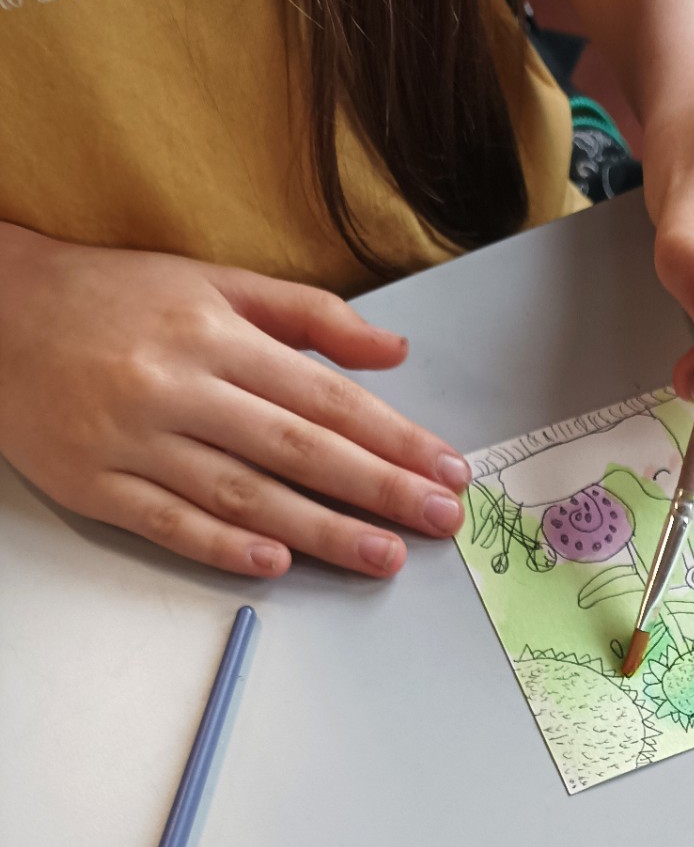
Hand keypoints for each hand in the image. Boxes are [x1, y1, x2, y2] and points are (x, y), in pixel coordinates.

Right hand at [0, 224, 468, 577]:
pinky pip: (166, 521)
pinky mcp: (93, 483)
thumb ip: (311, 316)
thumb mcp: (215, 283)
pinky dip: (221, 545)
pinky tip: (276, 564)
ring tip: (384, 556)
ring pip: (242, 493)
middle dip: (379, 488)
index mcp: (216, 335)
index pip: (327, 397)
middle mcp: (179, 387)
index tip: (447, 468)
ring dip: (321, 530)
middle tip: (440, 518)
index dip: (395, 437)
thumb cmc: (117, 298)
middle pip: (297, 448)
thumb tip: (396, 350)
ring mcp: (133, 440)